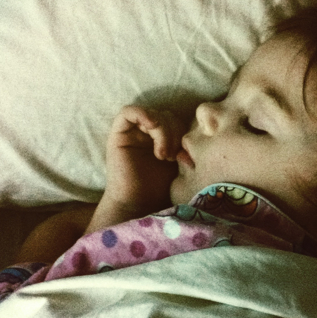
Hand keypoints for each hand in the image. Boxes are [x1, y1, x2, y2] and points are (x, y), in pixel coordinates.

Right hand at [87, 106, 186, 232]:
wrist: (138, 205)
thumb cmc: (159, 189)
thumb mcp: (179, 163)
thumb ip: (185, 146)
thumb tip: (198, 132)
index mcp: (162, 139)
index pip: (177, 121)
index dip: (184, 133)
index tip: (185, 155)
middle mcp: (146, 134)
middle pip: (166, 115)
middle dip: (175, 133)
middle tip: (173, 156)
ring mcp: (132, 133)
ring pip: (152, 114)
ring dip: (163, 131)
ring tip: (163, 155)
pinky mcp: (118, 134)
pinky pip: (128, 112)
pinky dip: (143, 115)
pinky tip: (152, 128)